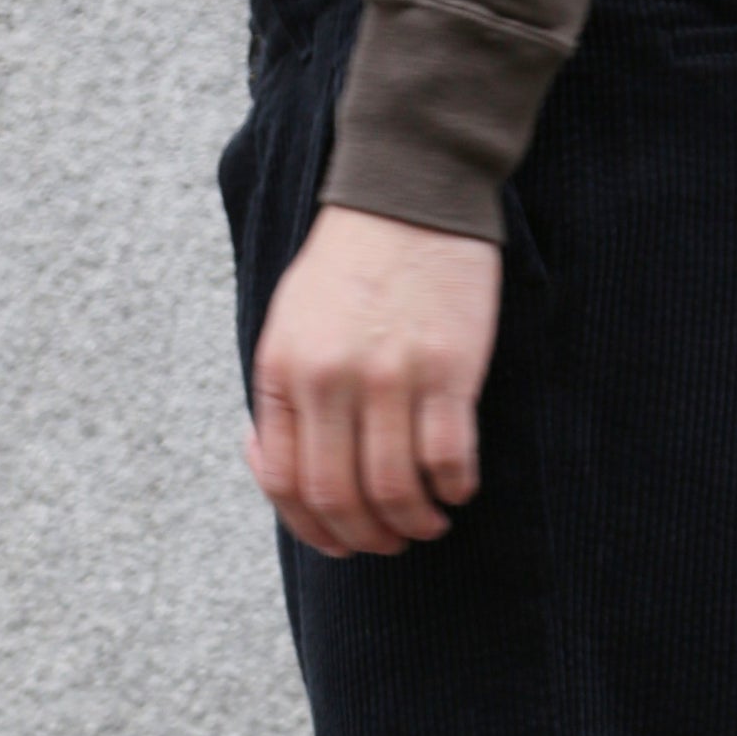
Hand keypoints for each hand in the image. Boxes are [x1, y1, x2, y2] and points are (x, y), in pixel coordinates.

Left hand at [244, 204, 502, 557]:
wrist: (407, 192)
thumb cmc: (350, 265)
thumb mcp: (291, 324)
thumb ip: (284, 395)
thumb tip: (280, 471)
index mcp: (284, 370)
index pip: (285, 482)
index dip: (313, 530)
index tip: (342, 542)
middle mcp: (329, 378)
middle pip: (339, 498)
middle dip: (366, 539)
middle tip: (390, 543)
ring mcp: (389, 375)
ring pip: (394, 490)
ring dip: (414, 523)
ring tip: (428, 522)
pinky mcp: (447, 368)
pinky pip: (446, 459)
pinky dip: (453, 488)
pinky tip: (456, 487)